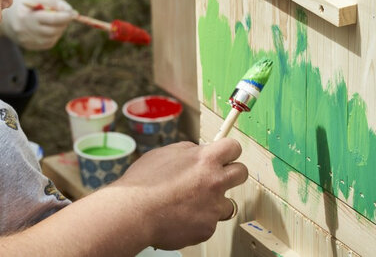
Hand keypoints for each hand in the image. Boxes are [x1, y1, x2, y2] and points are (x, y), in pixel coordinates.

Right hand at [0, 0, 75, 50]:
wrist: (4, 18)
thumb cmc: (24, 3)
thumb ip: (53, 1)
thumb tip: (70, 11)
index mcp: (26, 16)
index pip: (51, 19)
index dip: (65, 16)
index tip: (73, 13)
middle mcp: (25, 31)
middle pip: (53, 30)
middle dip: (63, 23)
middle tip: (65, 16)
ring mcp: (26, 41)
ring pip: (52, 38)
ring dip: (59, 29)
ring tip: (55, 21)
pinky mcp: (29, 46)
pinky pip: (48, 43)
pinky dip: (53, 35)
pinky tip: (49, 28)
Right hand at [113, 139, 247, 249]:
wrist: (134, 212)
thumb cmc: (143, 183)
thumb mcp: (165, 153)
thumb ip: (188, 152)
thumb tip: (198, 152)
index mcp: (204, 160)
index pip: (233, 147)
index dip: (229, 150)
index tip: (225, 155)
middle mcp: (214, 182)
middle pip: (242, 173)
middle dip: (232, 174)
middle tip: (218, 178)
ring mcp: (213, 207)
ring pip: (227, 203)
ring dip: (214, 203)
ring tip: (191, 203)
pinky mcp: (207, 228)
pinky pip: (209, 223)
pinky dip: (197, 221)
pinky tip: (180, 217)